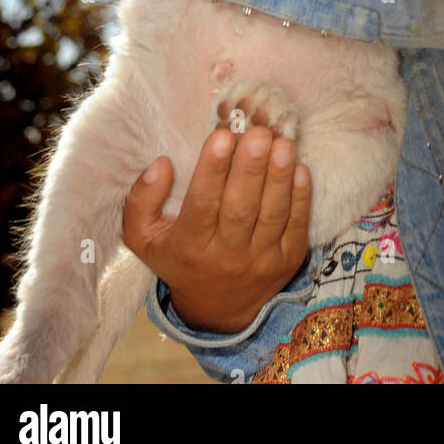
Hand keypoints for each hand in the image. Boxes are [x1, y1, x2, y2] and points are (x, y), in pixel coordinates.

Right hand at [122, 125, 311, 332]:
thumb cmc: (179, 257)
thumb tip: (160, 164)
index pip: (202, 205)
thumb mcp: (144, 238)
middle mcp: (226, 256)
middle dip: (251, 169)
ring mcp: (261, 259)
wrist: (217, 310)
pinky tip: (301, 169)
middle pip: (241, 209)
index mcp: (189, 246)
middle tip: (259, 133)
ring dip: (280, 178)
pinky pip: (297, 226)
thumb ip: (141, 201)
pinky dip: (301, 198)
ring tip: (283, 144)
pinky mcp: (288, 260)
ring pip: (272, 215)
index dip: (212, 171)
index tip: (222, 136)